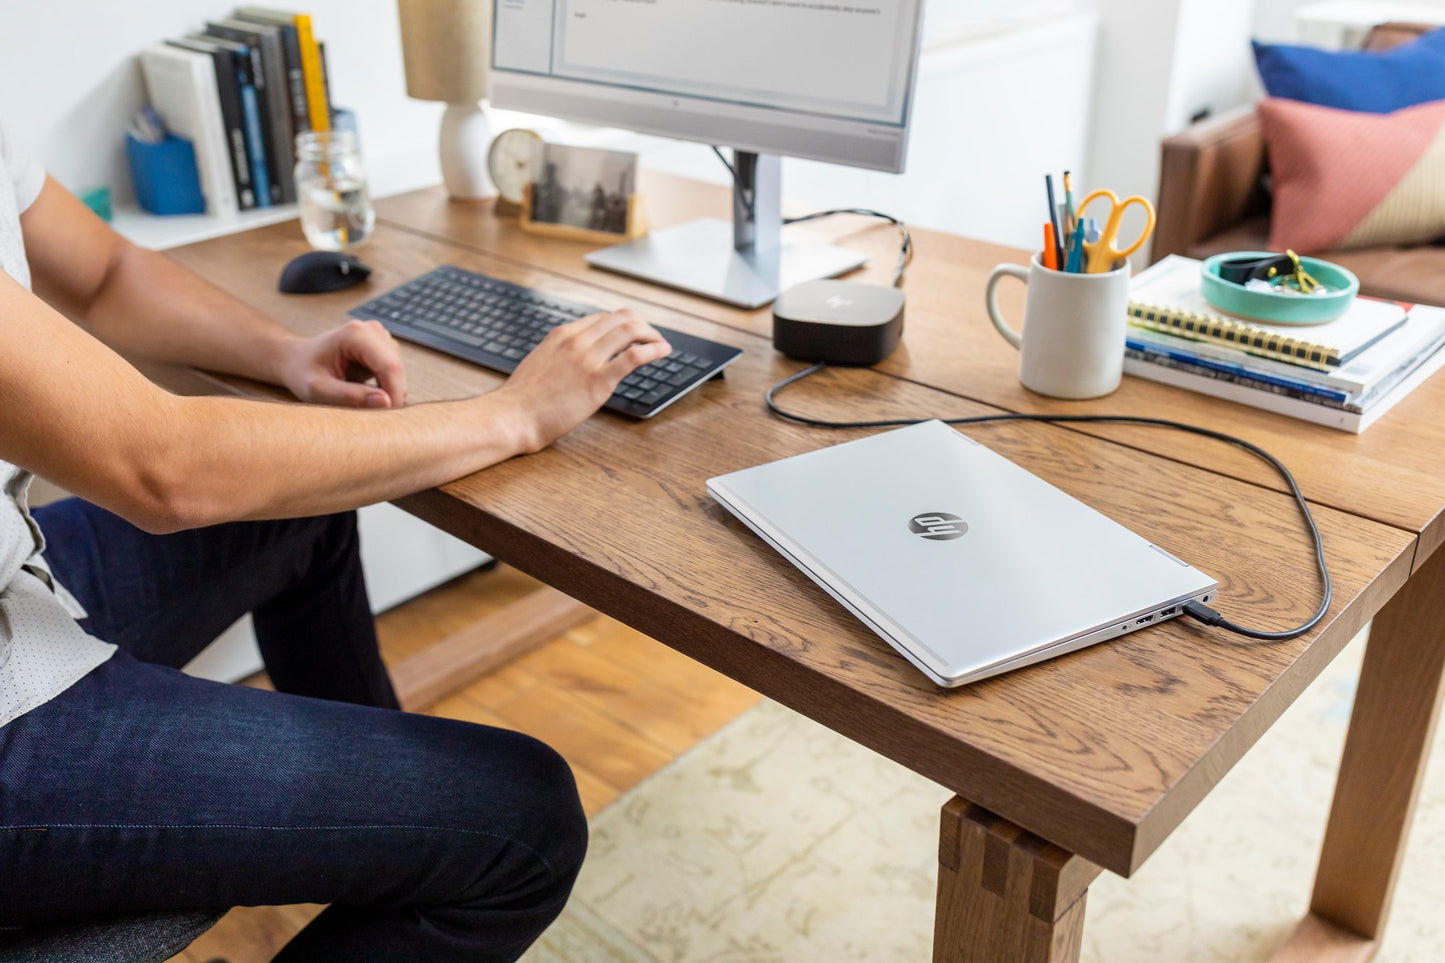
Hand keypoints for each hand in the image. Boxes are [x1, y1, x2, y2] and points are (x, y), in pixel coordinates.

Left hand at [279, 319, 408, 408]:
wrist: (296, 359)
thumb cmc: (302, 372)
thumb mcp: (318, 390)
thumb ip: (350, 396)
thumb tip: (386, 402)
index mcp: (356, 334)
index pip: (390, 366)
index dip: (394, 393)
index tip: (385, 417)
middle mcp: (372, 330)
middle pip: (397, 368)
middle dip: (390, 394)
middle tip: (367, 411)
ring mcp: (379, 335)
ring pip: (398, 371)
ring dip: (386, 389)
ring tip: (357, 395)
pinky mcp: (382, 345)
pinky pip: (394, 371)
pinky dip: (384, 385)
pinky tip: (362, 388)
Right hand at [494, 309, 669, 450]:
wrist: (513, 415)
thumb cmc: (523, 399)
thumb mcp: (540, 363)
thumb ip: (560, 356)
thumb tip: (575, 362)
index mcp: (562, 335)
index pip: (602, 318)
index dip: (623, 324)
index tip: (634, 335)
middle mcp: (577, 340)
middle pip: (620, 319)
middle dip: (642, 325)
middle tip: (653, 337)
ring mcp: (588, 358)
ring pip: (630, 330)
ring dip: (652, 334)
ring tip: (662, 344)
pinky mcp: (598, 380)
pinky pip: (634, 356)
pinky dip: (654, 350)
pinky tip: (663, 352)